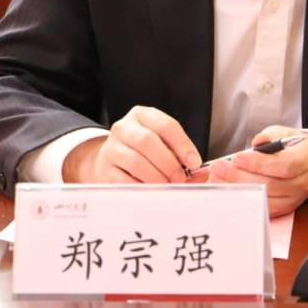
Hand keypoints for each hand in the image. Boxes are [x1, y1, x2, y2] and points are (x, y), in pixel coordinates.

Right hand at [62, 106, 200, 183]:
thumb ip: (181, 156)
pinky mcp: (105, 169)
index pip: (166, 125)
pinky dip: (142, 187)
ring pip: (136, 161)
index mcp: (142, 116)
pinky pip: (125, 180)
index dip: (183, 145)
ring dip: (157, 177)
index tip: (194, 162)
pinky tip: (152, 191)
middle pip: (148, 141)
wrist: (110, 162)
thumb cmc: (143, 153)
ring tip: (167, 186)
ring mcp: (112, 148)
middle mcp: (124, 128)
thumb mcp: (161, 145)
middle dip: (169, 163)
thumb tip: (202, 174)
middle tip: (181, 178)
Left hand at [206, 126, 307, 216]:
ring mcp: (293, 199)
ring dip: (237, 190)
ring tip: (217, 178)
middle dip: (239, 176)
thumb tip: (257, 141)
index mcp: (303, 161)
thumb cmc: (295, 148)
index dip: (258, 163)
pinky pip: (262, 208)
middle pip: (269, 185)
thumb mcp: (284, 133)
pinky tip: (228, 191)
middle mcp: (300, 184)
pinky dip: (243, 200)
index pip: (282, 165)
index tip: (238, 158)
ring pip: (263, 199)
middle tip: (218, 167)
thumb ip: (269, 136)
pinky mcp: (284, 209)